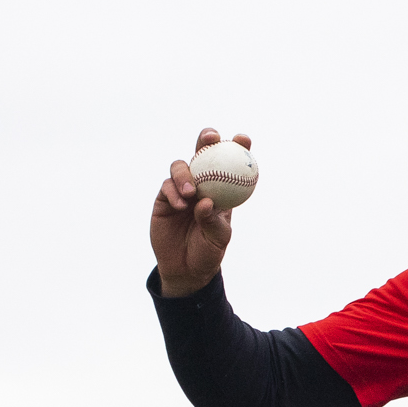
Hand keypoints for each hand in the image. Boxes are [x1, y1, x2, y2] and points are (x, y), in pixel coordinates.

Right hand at [151, 129, 250, 297]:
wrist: (185, 268)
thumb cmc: (208, 252)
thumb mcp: (218, 238)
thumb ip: (212, 220)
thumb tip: (206, 202)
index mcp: (222, 188)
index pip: (231, 163)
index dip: (238, 147)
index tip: (244, 139)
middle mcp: (201, 183)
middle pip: (203, 153)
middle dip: (207, 139)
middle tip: (211, 138)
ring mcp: (181, 188)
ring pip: (180, 166)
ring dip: (185, 173)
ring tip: (191, 192)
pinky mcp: (163, 198)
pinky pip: (167, 186)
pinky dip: (173, 192)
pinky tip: (181, 205)